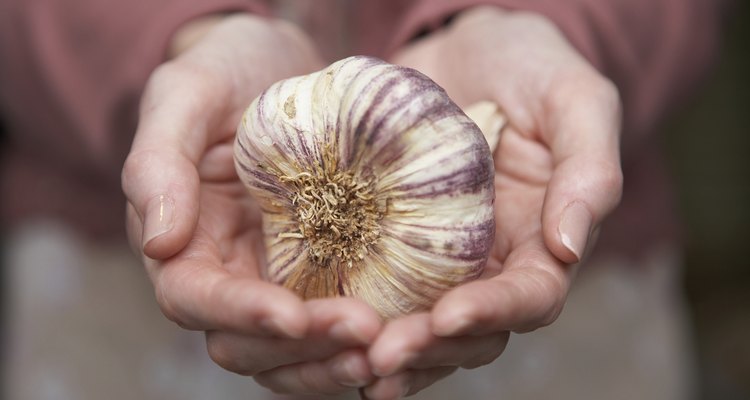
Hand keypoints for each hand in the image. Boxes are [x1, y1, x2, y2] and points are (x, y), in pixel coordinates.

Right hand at [121, 14, 380, 394]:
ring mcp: (276, 280)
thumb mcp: (186, 93)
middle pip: (248, 344)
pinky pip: (333, 324)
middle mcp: (227, 275)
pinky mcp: (322, 273)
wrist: (280, 67)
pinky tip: (401, 333)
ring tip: (387, 348)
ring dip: (335, 360)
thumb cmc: (226, 73)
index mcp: (183, 243)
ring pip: (292, 353)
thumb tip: (158, 244)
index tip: (292, 316)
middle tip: (365, 332)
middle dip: (303, 348)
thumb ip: (158, 162)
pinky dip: (359, 341)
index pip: (195, 300)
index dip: (240, 315)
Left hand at [364, 7, 622, 397]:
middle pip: (471, 330)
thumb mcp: (576, 100)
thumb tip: (570, 246)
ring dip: (392, 352)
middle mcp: (491, 263)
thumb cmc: (532, 67)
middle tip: (383, 358)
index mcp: (541, 242)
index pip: (530, 297)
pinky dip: (356, 315)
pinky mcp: (391, 240)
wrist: (469, 47)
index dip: (494, 312)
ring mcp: (439, 258)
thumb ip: (589, 169)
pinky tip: (322, 329)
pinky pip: (378, 288)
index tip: (448, 316)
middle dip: (431, 349)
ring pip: (423, 325)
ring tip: (353, 364)